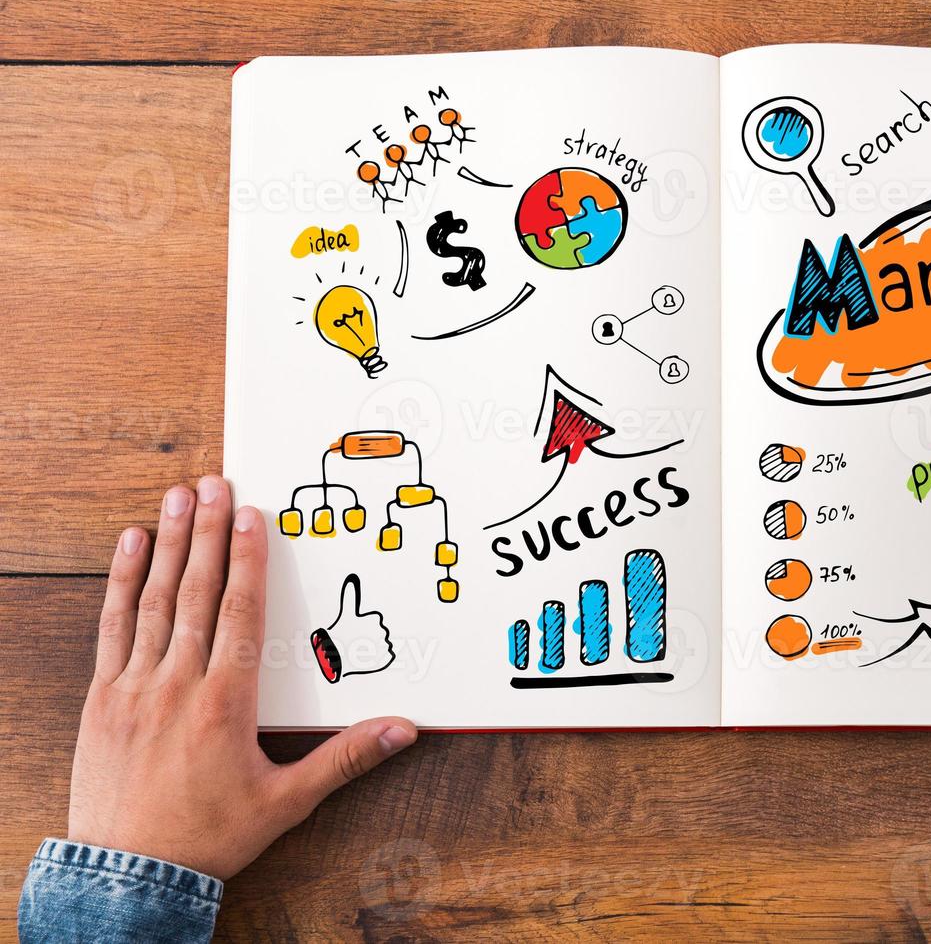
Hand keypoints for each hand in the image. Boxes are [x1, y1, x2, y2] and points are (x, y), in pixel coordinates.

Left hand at [68, 478, 417, 879]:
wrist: (130, 874)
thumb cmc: (209, 837)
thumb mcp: (287, 801)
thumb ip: (345, 759)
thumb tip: (401, 731)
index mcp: (225, 703)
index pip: (239, 614)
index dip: (246, 559)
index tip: (250, 515)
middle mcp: (177, 684)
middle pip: (196, 593)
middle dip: (206, 533)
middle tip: (213, 485)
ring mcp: (133, 688)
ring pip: (153, 601)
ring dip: (166, 544)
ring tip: (175, 498)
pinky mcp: (102, 699)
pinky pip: (112, 628)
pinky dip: (120, 584)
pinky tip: (129, 548)